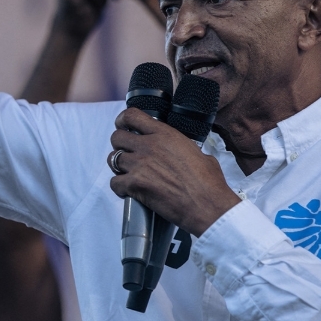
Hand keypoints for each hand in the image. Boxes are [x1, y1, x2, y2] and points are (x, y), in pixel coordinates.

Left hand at [109, 108, 240, 236]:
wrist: (206, 205)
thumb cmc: (208, 182)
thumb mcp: (198, 153)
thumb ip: (182, 147)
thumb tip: (183, 152)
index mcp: (165, 134)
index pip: (133, 116)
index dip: (123, 120)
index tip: (122, 125)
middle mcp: (148, 146)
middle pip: (117, 137)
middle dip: (119, 145)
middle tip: (127, 153)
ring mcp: (139, 164)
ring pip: (112, 159)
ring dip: (118, 166)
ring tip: (128, 173)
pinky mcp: (134, 184)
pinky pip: (114, 182)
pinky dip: (119, 187)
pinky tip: (128, 190)